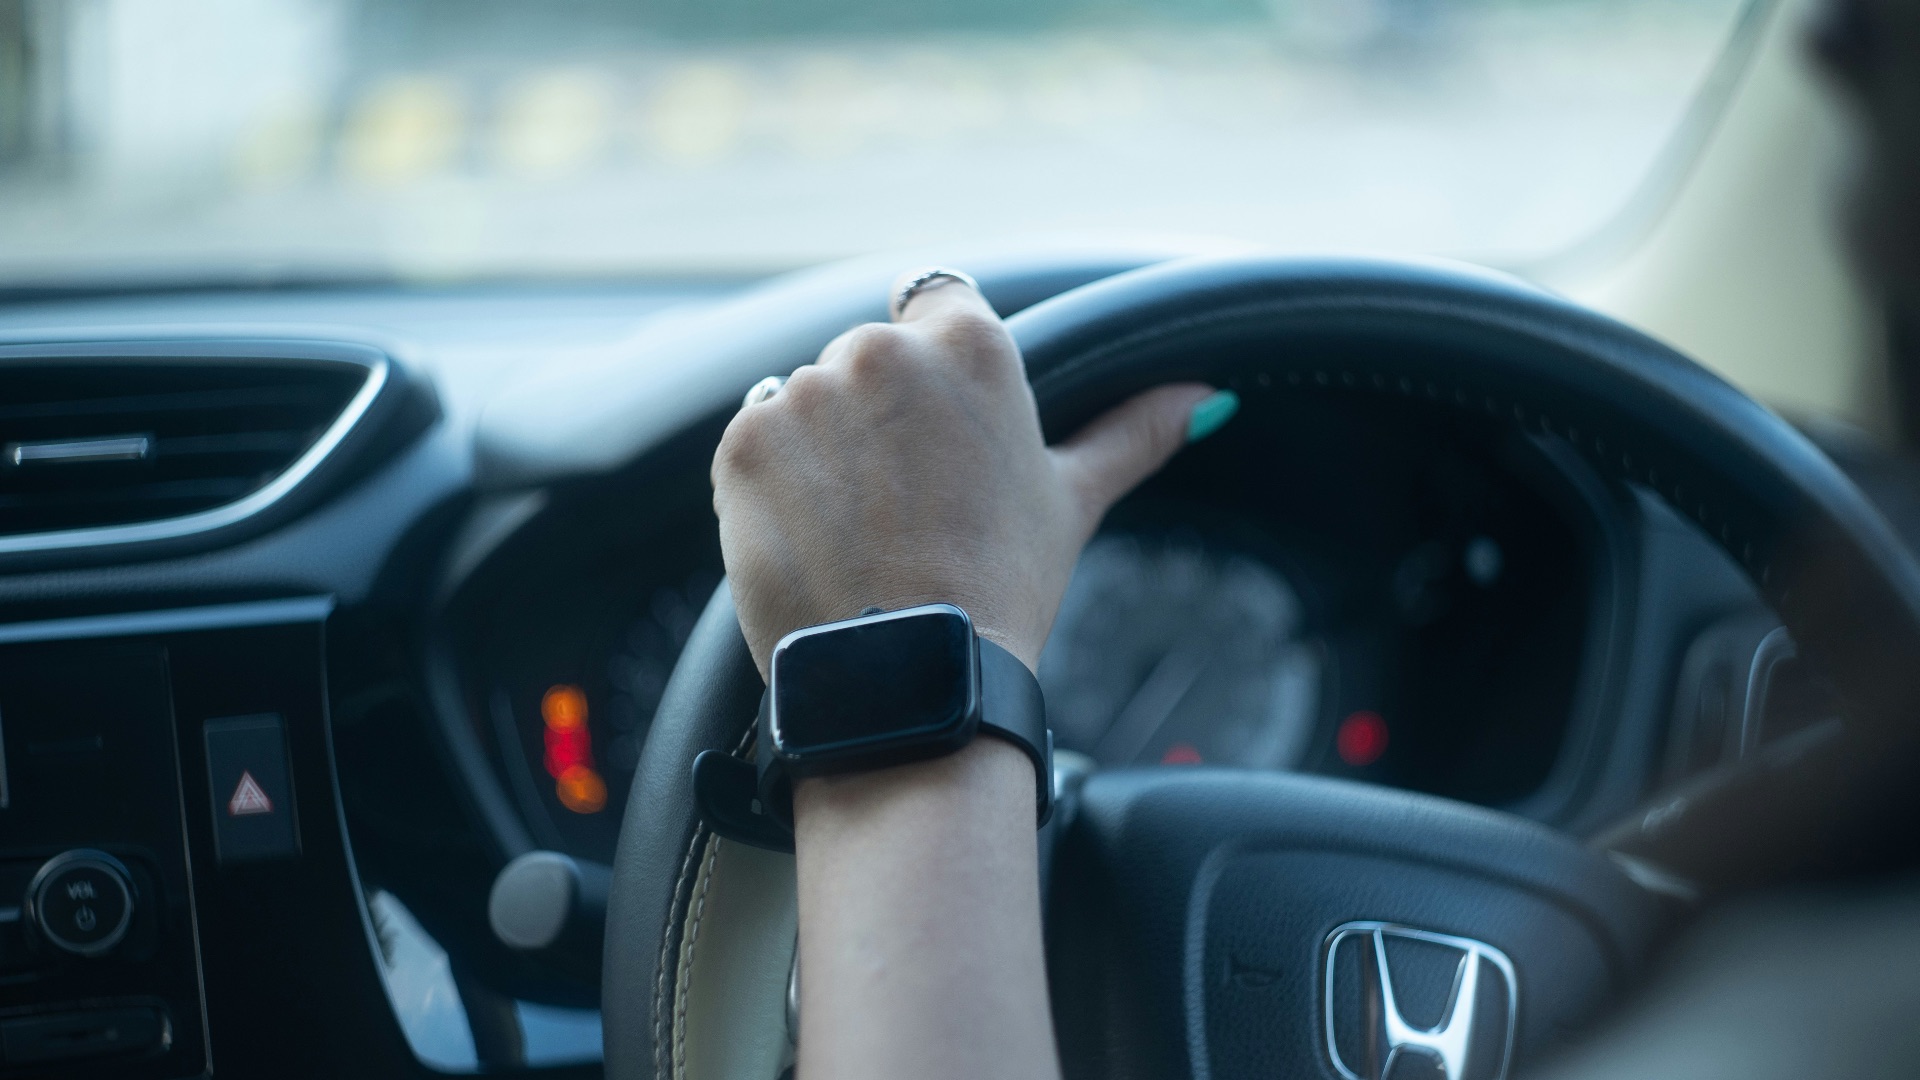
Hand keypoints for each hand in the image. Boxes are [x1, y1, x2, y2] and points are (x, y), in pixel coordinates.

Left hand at [711, 269, 1234, 676]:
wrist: (914, 675)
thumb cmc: (1001, 586)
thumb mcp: (1072, 498)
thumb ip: (1132, 432)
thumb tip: (1205, 399)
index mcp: (969, 343)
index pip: (934, 302)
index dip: (932, 371)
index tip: (933, 430)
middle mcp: (882, 349)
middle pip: (867, 359)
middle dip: (877, 420)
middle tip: (904, 506)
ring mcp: (805, 392)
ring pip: (807, 403)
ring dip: (822, 453)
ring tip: (859, 531)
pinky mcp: (746, 442)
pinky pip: (756, 446)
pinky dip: (774, 487)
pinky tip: (814, 538)